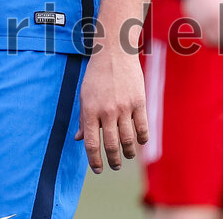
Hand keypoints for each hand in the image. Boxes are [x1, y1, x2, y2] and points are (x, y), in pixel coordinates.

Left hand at [75, 46, 148, 172]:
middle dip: (112, 161)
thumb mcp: (84, 95)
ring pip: (128, 141)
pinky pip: (142, 129)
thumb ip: (84, 118)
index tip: (97, 169)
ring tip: (125, 156)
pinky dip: (141, 140)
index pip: (92, 144)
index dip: (94, 161)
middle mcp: (107, 111)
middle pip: (111, 146)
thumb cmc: (96, 75)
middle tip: (114, 166)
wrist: (114, 52)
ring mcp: (124, 108)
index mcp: (90, 110)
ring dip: (127, 153)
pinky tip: (138, 142)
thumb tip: (79, 139)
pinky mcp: (139, 103)